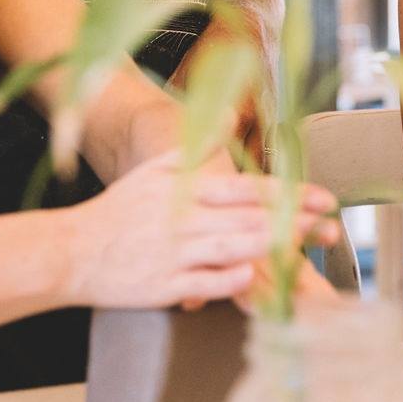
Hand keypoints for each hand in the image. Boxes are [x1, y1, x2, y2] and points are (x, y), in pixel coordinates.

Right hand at [63, 151, 338, 308]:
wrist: (71, 252)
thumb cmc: (117, 212)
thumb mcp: (153, 169)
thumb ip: (196, 146)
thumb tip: (230, 114)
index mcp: (185, 189)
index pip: (247, 188)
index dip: (290, 193)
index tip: (324, 198)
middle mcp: (183, 219)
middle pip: (248, 218)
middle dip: (294, 222)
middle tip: (331, 225)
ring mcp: (173, 254)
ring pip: (231, 247)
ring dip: (270, 247)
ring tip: (304, 247)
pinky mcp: (163, 287)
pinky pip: (203, 283)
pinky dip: (228, 279)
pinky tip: (253, 275)